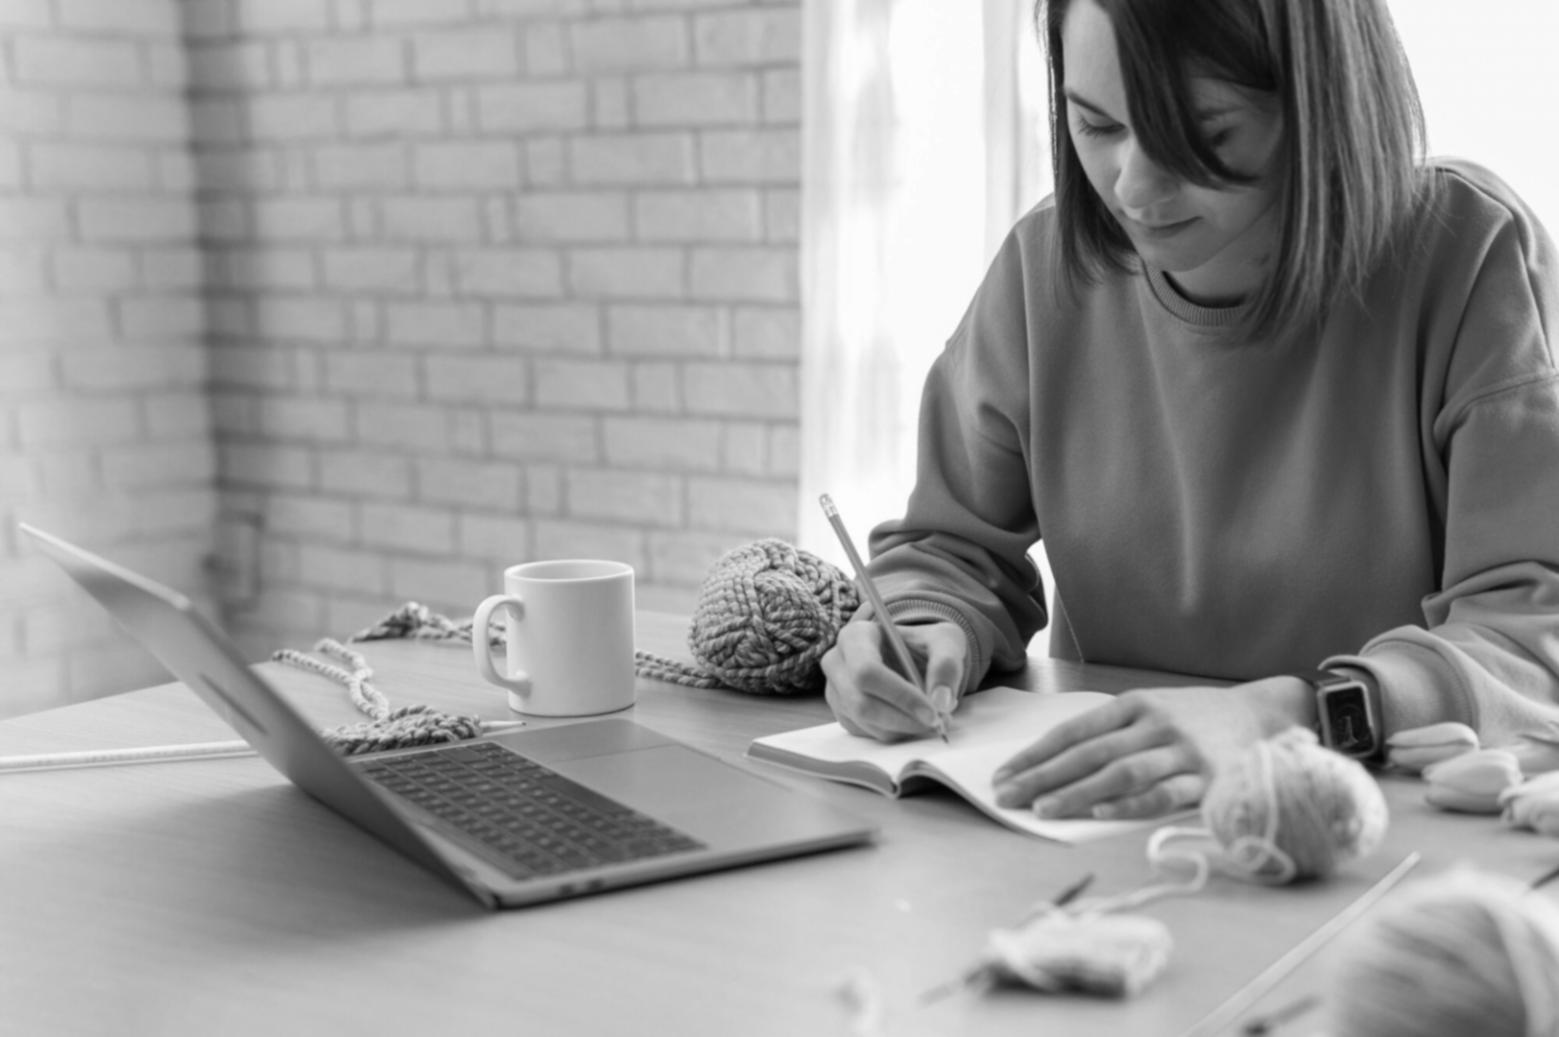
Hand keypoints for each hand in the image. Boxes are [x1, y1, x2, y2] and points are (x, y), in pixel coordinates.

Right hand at [821, 619, 967, 741]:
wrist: (913, 657)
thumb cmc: (925, 645)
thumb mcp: (945, 641)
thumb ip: (946, 665)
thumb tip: (941, 702)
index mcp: (855, 636)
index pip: (867, 671)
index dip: (900, 696)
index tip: (933, 712)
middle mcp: (837, 663)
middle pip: (862, 703)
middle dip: (904, 719)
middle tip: (939, 722)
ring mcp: (836, 691)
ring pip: (867, 722)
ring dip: (905, 728)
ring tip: (934, 718)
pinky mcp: (844, 714)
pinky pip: (869, 734)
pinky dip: (898, 733)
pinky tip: (915, 718)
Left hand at [991, 677, 1313, 819]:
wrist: (1266, 714)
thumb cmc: (1196, 719)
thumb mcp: (1153, 710)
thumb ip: (1113, 733)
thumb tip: (1053, 763)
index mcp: (1134, 704)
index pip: (1074, 731)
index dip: (1037, 754)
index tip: (1004, 775)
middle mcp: (1154, 724)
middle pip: (1090, 753)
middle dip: (1044, 776)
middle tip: (1008, 796)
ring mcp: (1182, 751)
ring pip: (1121, 772)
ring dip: (1078, 792)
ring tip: (1044, 809)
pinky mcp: (1209, 779)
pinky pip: (1165, 794)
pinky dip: (1131, 805)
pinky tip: (1102, 815)